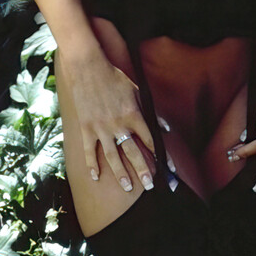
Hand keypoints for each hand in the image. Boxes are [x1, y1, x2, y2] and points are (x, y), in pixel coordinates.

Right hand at [59, 51, 167, 194]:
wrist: (88, 68)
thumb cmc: (114, 78)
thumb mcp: (137, 91)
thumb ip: (151, 112)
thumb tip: (165, 128)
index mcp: (133, 115)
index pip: (151, 140)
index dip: (161, 156)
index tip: (168, 169)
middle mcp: (119, 124)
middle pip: (134, 152)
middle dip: (144, 170)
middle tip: (151, 186)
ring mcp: (101, 128)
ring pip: (113, 156)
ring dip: (121, 173)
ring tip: (128, 187)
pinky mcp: (86, 128)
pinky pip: (90, 150)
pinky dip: (92, 164)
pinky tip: (96, 177)